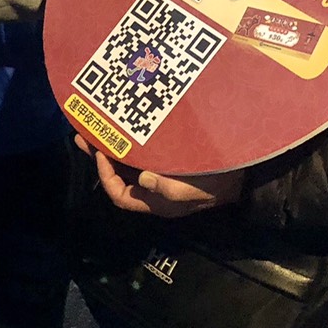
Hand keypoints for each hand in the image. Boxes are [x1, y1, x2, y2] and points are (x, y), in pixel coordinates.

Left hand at [78, 136, 243, 217]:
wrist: (245, 175)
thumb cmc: (218, 182)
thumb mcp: (194, 190)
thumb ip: (167, 187)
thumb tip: (143, 178)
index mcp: (156, 202)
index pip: (119, 195)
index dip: (105, 176)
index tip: (101, 153)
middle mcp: (153, 191)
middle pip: (118, 177)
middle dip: (100, 157)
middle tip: (83, 134)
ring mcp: (160, 176)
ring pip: (127, 163)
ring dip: (112, 147)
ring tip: (95, 125)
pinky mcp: (169, 163)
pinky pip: (142, 154)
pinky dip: (130, 141)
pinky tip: (124, 124)